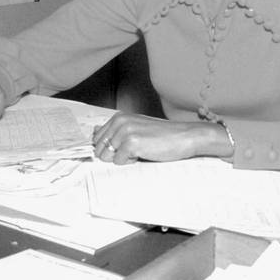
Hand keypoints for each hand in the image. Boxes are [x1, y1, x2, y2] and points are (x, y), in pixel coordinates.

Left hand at [92, 113, 230, 164]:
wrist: (184, 137)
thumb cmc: (162, 135)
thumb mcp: (136, 128)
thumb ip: (115, 131)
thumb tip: (94, 134)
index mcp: (119, 117)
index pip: (97, 138)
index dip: (107, 149)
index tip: (121, 150)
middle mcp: (119, 122)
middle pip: (100, 149)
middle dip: (113, 155)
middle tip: (133, 150)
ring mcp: (124, 132)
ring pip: (107, 157)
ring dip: (122, 158)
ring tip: (139, 151)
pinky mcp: (131, 143)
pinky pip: (119, 162)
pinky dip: (130, 162)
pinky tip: (144, 153)